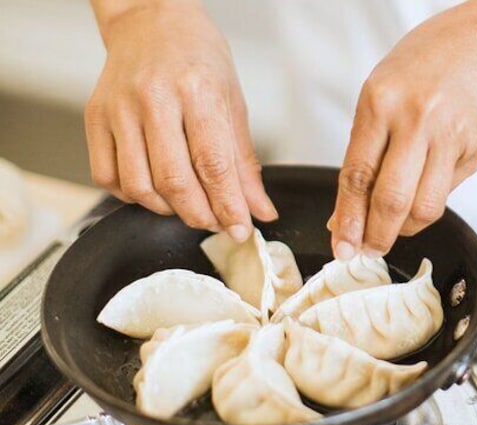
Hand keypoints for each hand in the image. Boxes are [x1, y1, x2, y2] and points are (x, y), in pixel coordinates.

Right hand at [85, 1, 275, 239]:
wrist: (151, 21)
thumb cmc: (197, 58)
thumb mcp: (233, 104)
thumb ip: (244, 164)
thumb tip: (261, 210)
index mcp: (197, 91)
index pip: (213, 165)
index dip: (228, 206)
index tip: (240, 229)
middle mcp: (153, 99)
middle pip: (174, 181)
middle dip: (199, 215)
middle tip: (215, 222)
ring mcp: (119, 109)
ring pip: (139, 186)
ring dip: (167, 210)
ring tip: (187, 204)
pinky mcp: (95, 118)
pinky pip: (108, 177)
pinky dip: (133, 196)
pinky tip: (154, 188)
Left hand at [329, 3, 476, 258]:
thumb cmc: (425, 67)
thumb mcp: (380, 96)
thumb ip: (365, 153)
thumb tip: (347, 213)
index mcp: (382, 103)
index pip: (358, 175)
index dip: (348, 220)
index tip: (342, 246)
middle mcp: (419, 120)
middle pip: (392, 200)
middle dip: (377, 236)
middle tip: (369, 249)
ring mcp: (453, 136)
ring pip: (426, 207)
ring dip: (407, 228)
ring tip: (398, 226)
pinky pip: (450, 191)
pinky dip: (433, 198)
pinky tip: (430, 180)